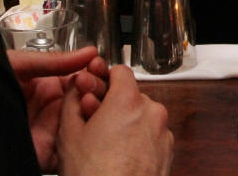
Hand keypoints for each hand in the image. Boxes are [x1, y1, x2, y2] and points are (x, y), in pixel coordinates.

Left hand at [7, 47, 108, 171]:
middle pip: (89, 100)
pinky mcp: (49, 153)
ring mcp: (53, 131)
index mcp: (48, 85)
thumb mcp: (19, 65)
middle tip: (98, 83)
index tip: (101, 65)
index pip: (82, 78)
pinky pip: (75, 148)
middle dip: (98, 90)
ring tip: (94, 99)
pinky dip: (87, 138)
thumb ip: (54, 61)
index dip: (94, 72)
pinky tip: (89, 123)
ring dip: (96, 111)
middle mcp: (54, 108)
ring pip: (88, 123)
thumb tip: (89, 52)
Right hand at [58, 65, 172, 175]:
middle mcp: (151, 112)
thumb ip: (72, 101)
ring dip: (126, 124)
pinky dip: (138, 141)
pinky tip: (119, 158)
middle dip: (113, 105)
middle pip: (131, 96)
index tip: (95, 89)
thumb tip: (74, 89)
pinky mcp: (168, 152)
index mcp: (128, 100)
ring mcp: (163, 133)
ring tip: (106, 146)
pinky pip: (151, 136)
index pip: (120, 71)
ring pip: (142, 117)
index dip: (104, 79)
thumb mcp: (69, 133)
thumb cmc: (95, 174)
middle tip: (94, 122)